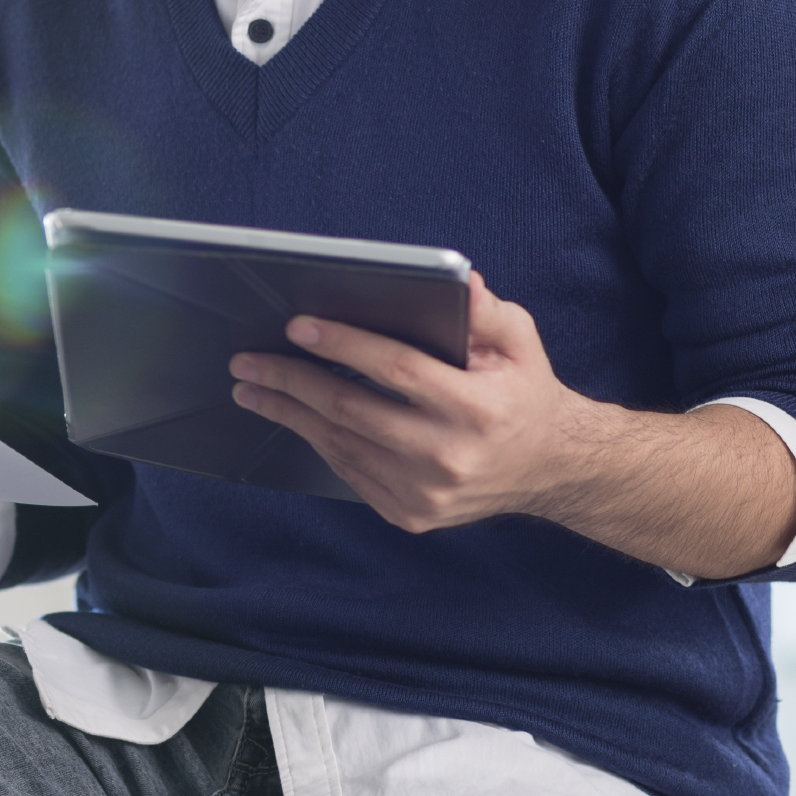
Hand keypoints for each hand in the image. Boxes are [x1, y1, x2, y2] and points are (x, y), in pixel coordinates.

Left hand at [225, 271, 607, 534]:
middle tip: (247, 360)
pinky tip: (291, 415)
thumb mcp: (521, 343)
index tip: (297, 326)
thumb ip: (488, 314)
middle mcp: (449, 456)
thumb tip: (460, 281)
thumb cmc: (524, 394)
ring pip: (340, 445)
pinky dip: (316, 440)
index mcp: (478, 409)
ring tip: (251, 387)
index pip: (397, 370)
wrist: (548, 469)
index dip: (344, 345)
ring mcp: (427, 493)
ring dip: (288, 413)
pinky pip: (349, 471)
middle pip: (352, 411)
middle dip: (291, 381)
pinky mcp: (411, 514)